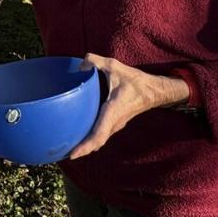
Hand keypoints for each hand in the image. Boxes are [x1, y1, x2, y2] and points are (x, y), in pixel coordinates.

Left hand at [67, 53, 190, 159]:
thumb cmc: (135, 81)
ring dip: (86, 145)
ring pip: (99, 139)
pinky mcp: (116, 122)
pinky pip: (102, 133)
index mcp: (112, 111)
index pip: (98, 135)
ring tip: (68, 148)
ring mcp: (116, 124)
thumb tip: (80, 66)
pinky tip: (80, 134)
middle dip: (81, 150)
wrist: (154, 91)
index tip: (72, 155)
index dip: (85, 147)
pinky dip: (91, 138)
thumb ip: (95, 61)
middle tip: (63, 154)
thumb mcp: (114, 66)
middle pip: (96, 142)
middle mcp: (114, 122)